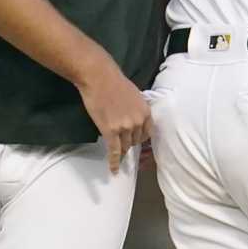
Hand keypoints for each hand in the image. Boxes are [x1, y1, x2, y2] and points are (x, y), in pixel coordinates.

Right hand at [77, 57, 150, 171]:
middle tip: (122, 144)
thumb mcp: (135, 96)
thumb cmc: (115, 83)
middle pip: (136, 140)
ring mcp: (125, 127)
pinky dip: (114, 162)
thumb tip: (134, 118)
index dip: (141, 138)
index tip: (136, 141)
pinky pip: (114, 151)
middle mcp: (138, 122)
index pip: (147, 133)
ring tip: (117, 156)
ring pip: (126, 146)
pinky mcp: (110, 131)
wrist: (99, 78)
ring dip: (121, 150)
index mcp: (146, 112)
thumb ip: (137, 109)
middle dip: (130, 142)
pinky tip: (114, 170)